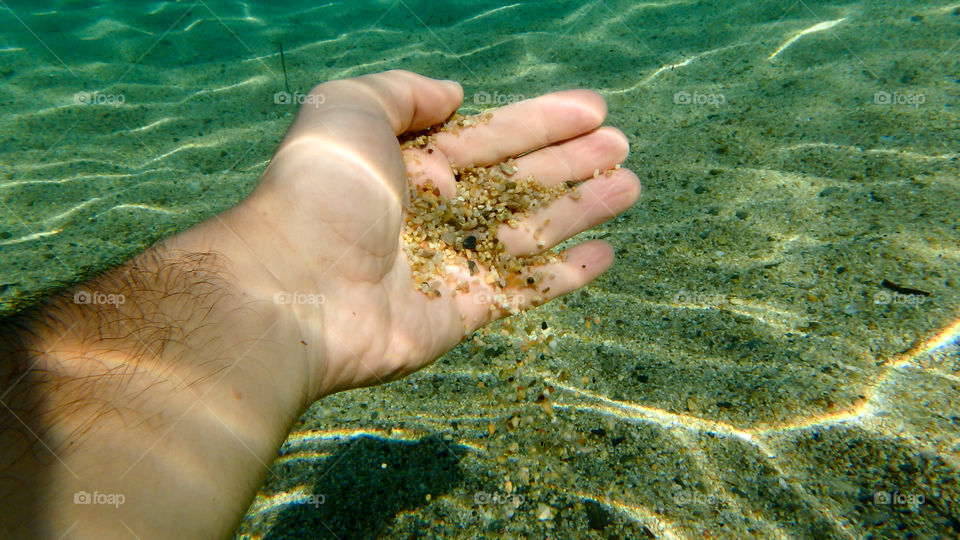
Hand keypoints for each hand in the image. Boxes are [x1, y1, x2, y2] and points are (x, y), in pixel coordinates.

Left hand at [175, 70, 639, 398]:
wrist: (295, 288)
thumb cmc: (319, 190)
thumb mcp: (348, 107)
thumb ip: (403, 92)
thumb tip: (454, 97)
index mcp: (411, 163)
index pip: (492, 134)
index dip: (542, 120)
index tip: (592, 109)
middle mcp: (434, 211)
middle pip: (518, 179)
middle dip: (570, 161)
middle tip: (622, 145)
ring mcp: (450, 263)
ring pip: (531, 230)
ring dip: (580, 208)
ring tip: (630, 185)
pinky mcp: (461, 312)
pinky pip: (523, 289)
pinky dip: (565, 274)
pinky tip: (606, 253)